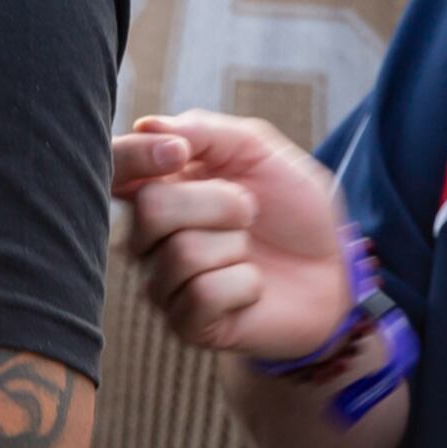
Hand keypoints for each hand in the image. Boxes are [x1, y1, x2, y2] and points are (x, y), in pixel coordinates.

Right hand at [113, 110, 356, 361]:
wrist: (331, 268)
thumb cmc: (290, 207)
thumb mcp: (258, 151)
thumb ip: (204, 131)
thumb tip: (147, 124)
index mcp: (157, 186)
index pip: (115, 168)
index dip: (136, 156)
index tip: (179, 153)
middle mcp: (146, 236)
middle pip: (150, 208)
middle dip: (218, 202)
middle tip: (248, 210)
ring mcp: (162, 282)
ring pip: (182, 253)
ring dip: (236, 245)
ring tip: (248, 250)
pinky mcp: (186, 323)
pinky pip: (204, 294)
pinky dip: (244, 283)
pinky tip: (251, 286)